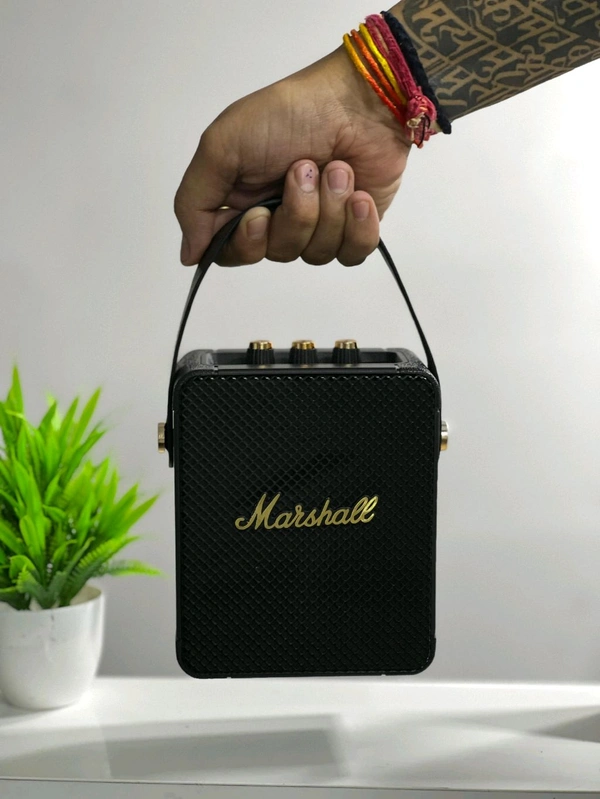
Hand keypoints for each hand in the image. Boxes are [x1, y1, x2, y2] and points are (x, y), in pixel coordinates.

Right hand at [175, 46, 410, 266]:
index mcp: (242, 200)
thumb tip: (188, 254)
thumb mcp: (222, 145)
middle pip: (278, 253)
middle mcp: (278, 216)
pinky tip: (359, 195)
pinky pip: (352, 254)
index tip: (259, 215)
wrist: (359, 99)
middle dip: (295, 215)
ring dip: (328, 208)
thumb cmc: (291, 113)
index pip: (232, 251)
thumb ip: (194, 202)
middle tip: (303, 171)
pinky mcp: (355, 227)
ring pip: (316, 254)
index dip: (247, 242)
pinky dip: (357, 225)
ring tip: (336, 169)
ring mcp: (319, 224)